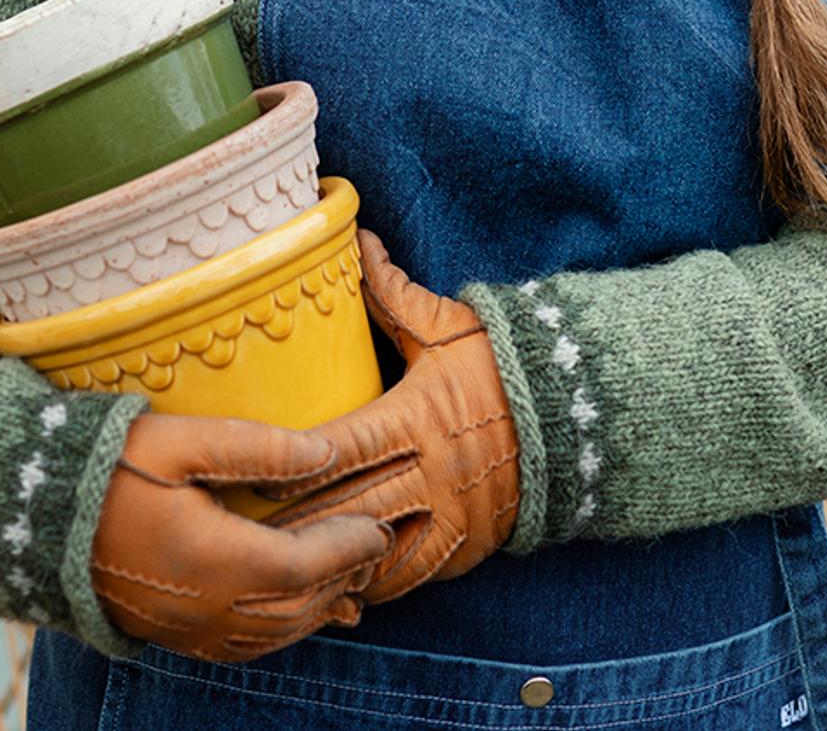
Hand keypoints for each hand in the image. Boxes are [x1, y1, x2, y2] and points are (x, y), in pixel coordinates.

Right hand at [90, 412, 389, 661]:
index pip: (305, 565)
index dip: (348, 550)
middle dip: (340, 579)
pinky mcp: (167, 633)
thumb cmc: (106, 467)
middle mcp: (205, 605)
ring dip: (315, 611)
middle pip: (296, 605)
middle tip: (373, 551)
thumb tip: (326, 455)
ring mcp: (185, 627)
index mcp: (213, 558)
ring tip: (346, 584)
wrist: (30, 518)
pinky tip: (289, 616)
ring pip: (272, 634)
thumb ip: (257, 448)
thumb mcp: (182, 440)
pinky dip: (278, 635)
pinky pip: (239, 648)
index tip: (378, 529)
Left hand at [265, 230, 519, 602]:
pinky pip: (412, 577)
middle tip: (241, 533)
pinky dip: (373, 584)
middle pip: (347, 508)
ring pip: (375, 554)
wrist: (585, 415)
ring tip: (279, 570)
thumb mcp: (450, 326)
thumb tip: (358, 239)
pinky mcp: (468, 547)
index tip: (248, 472)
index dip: (293, 465)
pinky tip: (337, 587)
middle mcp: (431, 473)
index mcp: (417, 417)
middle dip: (294, 526)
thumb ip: (394, 294)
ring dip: (329, 563)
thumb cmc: (508, 366)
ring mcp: (452, 517)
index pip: (342, 448)